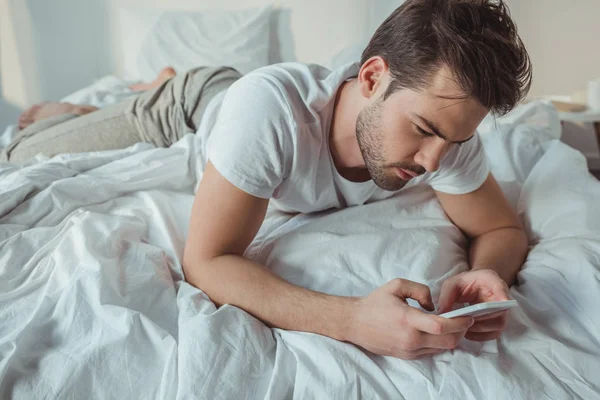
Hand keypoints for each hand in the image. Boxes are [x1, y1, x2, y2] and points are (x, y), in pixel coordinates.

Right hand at [348, 279, 473, 359]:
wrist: (355, 322)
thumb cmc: (375, 302)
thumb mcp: (396, 285)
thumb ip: (420, 290)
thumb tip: (433, 305)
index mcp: (407, 319)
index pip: (441, 326)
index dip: (459, 322)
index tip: (468, 316)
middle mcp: (410, 338)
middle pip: (447, 341)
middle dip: (461, 331)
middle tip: (465, 321)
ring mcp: (409, 349)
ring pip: (441, 349)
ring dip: (452, 338)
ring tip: (453, 326)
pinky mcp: (407, 356)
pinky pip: (431, 352)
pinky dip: (440, 343)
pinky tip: (438, 333)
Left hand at [437, 269, 510, 341]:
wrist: (472, 285)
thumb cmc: (463, 283)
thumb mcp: (452, 284)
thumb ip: (446, 296)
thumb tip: (443, 313)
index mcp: (490, 280)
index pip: (500, 286)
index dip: (503, 294)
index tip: (503, 301)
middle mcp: (500, 296)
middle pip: (500, 311)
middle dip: (481, 319)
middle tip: (464, 322)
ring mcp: (501, 310)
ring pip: (498, 324)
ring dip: (480, 329)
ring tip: (463, 329)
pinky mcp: (497, 321)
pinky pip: (494, 333)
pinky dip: (481, 336)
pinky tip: (467, 333)